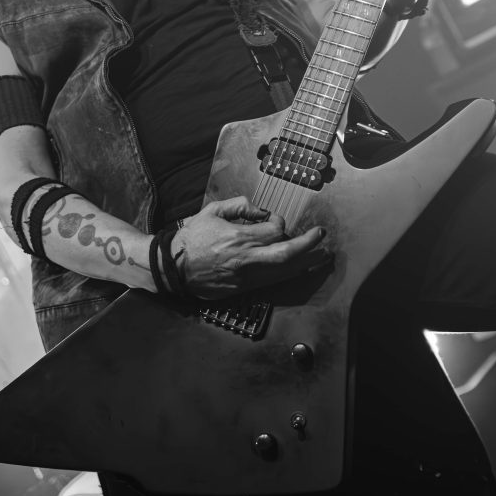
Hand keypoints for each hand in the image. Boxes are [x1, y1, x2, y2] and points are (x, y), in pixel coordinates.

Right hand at [171, 196, 330, 299]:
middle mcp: (246, 259)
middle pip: (287, 254)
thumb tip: (260, 210)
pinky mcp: (243, 289)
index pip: (274, 230)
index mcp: (238, 238)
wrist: (173, 268)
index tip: (273, 220)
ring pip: (283, 272)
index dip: (279, 222)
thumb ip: (239, 206)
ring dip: (305, 263)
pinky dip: (289, 275)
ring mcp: (246, 277)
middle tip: (321, 236)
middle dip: (308, 245)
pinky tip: (300, 270)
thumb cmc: (191, 239)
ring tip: (321, 256)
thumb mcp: (211, 212)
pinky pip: (272, 282)